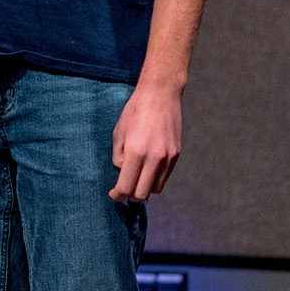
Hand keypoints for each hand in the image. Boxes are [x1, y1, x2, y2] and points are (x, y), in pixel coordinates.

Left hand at [109, 83, 181, 202]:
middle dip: (129, 196)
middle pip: (141, 193)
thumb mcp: (118, 133)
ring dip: (143, 189)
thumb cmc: (135, 111)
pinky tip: (146, 172)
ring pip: (155, 189)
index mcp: (135, 152)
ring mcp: (167, 158)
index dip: (117, 195)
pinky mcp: (176, 155)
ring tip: (135, 180)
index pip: (126, 186)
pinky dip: (154, 180)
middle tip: (122, 191)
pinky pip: (164, 177)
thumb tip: (122, 173)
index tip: (114, 194)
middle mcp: (153, 158)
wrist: (160, 94)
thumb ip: (118, 157)